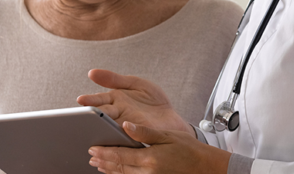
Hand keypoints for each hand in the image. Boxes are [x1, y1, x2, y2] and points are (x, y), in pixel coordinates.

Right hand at [77, 69, 193, 135]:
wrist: (172, 117)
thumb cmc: (152, 101)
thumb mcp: (135, 84)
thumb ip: (114, 79)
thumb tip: (91, 72)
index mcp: (115, 101)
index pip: (99, 100)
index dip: (90, 101)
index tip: (82, 100)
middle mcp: (118, 116)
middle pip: (102, 116)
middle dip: (92, 116)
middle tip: (84, 116)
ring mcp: (126, 128)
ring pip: (110, 129)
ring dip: (103, 129)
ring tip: (97, 127)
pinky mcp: (136, 139)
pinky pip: (125, 140)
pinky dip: (119, 139)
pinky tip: (117, 136)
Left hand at [88, 122, 230, 173]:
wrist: (203, 167)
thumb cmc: (188, 149)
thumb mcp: (167, 135)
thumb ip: (144, 132)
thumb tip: (125, 125)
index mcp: (149, 158)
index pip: (120, 156)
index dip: (105, 152)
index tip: (93, 148)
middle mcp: (147, 172)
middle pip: (118, 167)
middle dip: (103, 161)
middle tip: (91, 155)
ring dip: (109, 169)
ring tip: (98, 164)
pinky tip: (116, 171)